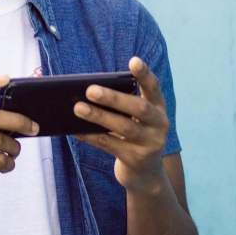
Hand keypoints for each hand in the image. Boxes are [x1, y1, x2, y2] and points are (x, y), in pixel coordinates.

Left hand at [73, 57, 169, 194]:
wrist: (146, 173)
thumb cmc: (135, 135)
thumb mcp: (136, 119)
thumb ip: (123, 105)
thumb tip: (88, 93)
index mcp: (159, 108)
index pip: (154, 87)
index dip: (145, 74)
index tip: (133, 60)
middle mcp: (159, 124)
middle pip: (138, 108)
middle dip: (114, 98)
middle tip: (90, 89)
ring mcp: (150, 143)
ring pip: (123, 127)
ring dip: (99, 116)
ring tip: (77, 107)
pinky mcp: (136, 159)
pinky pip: (110, 145)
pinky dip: (91, 136)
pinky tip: (76, 130)